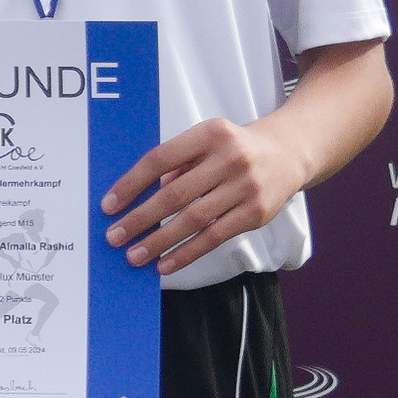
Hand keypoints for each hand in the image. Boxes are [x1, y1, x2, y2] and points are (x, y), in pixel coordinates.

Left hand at [107, 117, 306, 271]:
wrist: (288, 153)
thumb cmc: (235, 148)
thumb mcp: (206, 141)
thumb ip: (177, 163)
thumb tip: (144, 196)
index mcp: (209, 134)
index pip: (160, 159)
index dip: (131, 183)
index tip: (108, 205)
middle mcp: (229, 158)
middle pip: (174, 193)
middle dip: (140, 218)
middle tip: (114, 236)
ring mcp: (244, 187)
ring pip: (193, 220)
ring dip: (159, 241)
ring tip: (135, 256)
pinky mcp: (255, 213)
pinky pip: (214, 237)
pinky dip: (186, 253)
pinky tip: (165, 264)